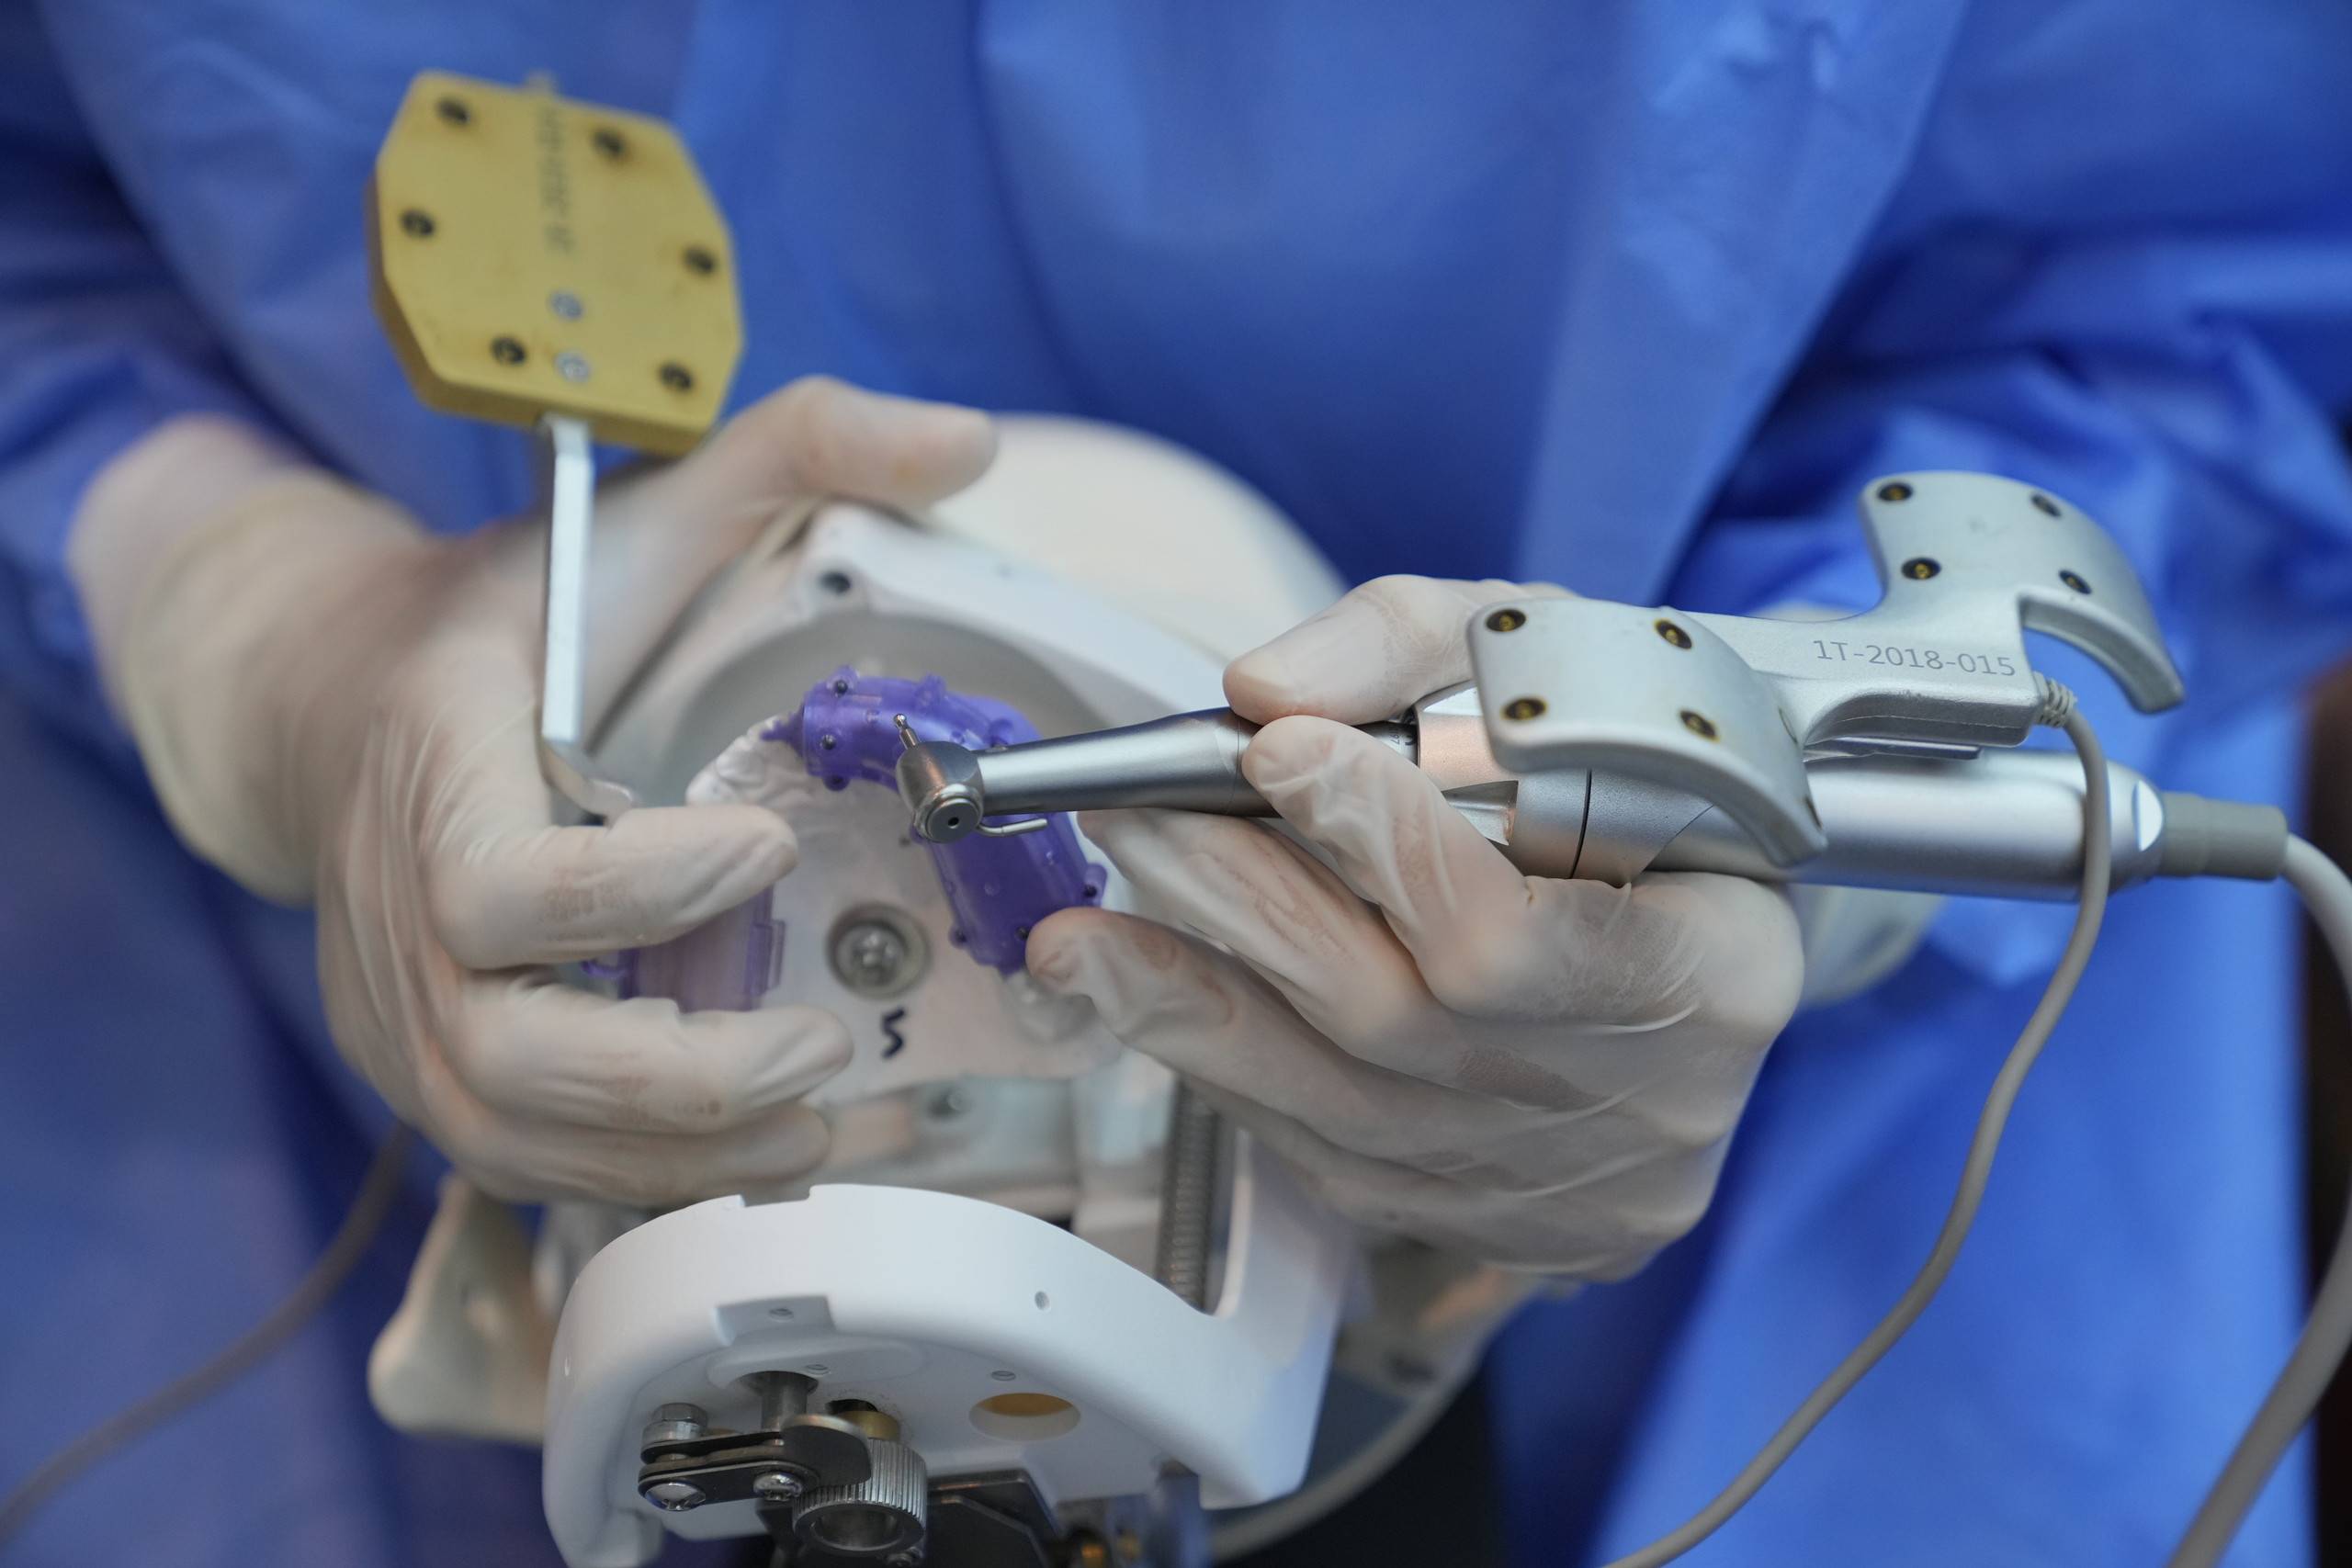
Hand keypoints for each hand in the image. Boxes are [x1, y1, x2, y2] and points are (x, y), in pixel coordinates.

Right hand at [90, 378, 996, 1201]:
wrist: (334, 699)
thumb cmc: (509, 613)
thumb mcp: (636, 512)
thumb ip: (794, 446)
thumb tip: (967, 437)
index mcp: (430, 772)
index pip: (499, 885)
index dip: (633, 894)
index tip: (765, 846)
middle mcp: (393, 915)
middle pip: (502, 1050)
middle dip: (674, 1074)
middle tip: (820, 1043)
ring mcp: (397, 1008)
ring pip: (510, 1129)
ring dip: (672, 1149)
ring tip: (817, 1121)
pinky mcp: (426, 1065)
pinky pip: (520, 1154)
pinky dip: (639, 1170)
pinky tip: (758, 1150)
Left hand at [1028, 576, 1803, 1276]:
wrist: (1719, 928)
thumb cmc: (1642, 775)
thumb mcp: (1561, 661)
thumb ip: (1412, 645)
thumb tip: (1262, 690)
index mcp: (1713, 969)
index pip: (1513, 934)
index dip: (1381, 842)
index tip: (1272, 750)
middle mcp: (1652, 1106)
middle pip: (1395, 1020)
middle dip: (1238, 905)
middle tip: (1129, 819)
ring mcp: (1571, 1187)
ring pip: (1338, 1110)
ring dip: (1189, 1007)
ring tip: (1080, 936)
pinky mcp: (1503, 1229)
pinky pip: (1333, 1159)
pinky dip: (1236, 1073)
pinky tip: (1165, 1005)